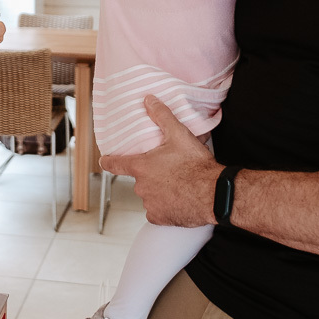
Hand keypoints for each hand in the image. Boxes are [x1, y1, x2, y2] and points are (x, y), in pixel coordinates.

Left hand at [100, 97, 219, 226]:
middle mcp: (141, 187)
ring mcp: (150, 204)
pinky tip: (178, 200)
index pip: (116, 164)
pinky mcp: (160, 218)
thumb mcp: (179, 135)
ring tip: (178, 184)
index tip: (104, 161)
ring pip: (150, 195)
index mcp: (141, 167)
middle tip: (170, 169)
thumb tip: (149, 100)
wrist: (214, 194)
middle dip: (151, 174)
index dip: (109, 161)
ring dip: (159, 191)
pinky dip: (166, 207)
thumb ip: (161, 116)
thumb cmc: (195, 166)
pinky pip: (158, 212)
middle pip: (140, 179)